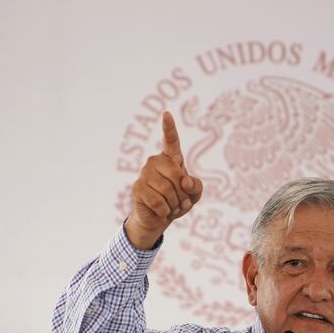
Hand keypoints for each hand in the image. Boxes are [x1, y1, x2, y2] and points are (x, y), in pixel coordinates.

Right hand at [124, 111, 203, 249]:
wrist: (159, 219)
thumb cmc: (177, 202)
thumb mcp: (193, 195)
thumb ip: (196, 186)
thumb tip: (185, 181)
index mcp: (170, 159)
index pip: (171, 140)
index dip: (169, 127)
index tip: (166, 113)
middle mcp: (155, 162)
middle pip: (176, 174)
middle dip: (183, 193)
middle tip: (181, 202)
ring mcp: (144, 173)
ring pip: (167, 189)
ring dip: (175, 204)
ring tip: (172, 207)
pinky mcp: (137, 187)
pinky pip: (159, 201)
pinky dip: (165, 211)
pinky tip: (162, 211)